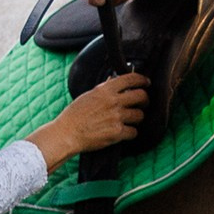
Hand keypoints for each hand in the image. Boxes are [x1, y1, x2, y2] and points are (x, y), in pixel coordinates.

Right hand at [33, 73, 147, 162]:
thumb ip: (104, 89)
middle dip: (145, 99)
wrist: (67, 133)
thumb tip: (115, 82)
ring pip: (140, 115)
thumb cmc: (75, 115)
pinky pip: (134, 132)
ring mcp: (117, 117)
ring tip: (131, 119)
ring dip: (137, 118)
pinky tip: (125, 132)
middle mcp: (113, 102)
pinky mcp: (117, 132)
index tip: (145, 82)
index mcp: (106, 90)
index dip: (142, 80)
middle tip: (143, 103)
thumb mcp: (89, 95)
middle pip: (141, 96)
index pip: (131, 79)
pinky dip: (131, 133)